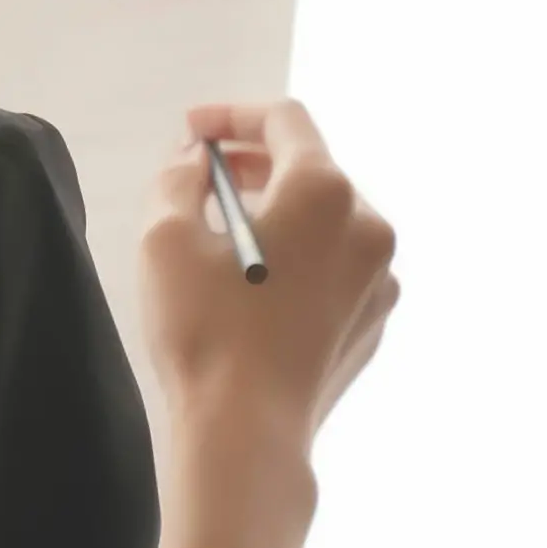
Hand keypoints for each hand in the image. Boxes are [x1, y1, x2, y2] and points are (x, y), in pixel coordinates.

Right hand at [139, 97, 400, 447]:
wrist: (248, 432)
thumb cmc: (204, 331)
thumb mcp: (164, 238)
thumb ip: (179, 177)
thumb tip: (199, 160)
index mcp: (324, 190)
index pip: (284, 119)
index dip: (231, 115)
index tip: (193, 132)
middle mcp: (368, 224)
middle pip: (311, 167)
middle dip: (254, 165)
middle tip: (202, 179)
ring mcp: (381, 277)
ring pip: (328, 220)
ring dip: (280, 214)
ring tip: (227, 238)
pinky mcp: (376, 320)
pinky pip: (338, 267)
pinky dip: (301, 260)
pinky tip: (259, 289)